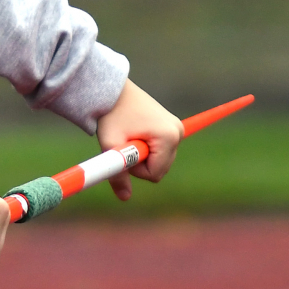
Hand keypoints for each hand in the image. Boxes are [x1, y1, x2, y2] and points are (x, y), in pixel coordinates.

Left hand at [97, 79, 183, 200]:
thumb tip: (125, 198)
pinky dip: (146, 148)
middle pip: (160, 168)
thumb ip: (118, 173)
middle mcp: (178, 132)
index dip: (134, 169)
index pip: (154, 174)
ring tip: (129, 135)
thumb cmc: (111, 115)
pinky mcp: (171, 126)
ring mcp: (176, 129)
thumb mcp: (111, 146)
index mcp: (168, 137)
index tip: (122, 150)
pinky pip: (160, 150)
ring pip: (160, 161)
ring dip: (142, 156)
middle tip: (124, 142)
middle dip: (140, 163)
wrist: (112, 90)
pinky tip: (135, 132)